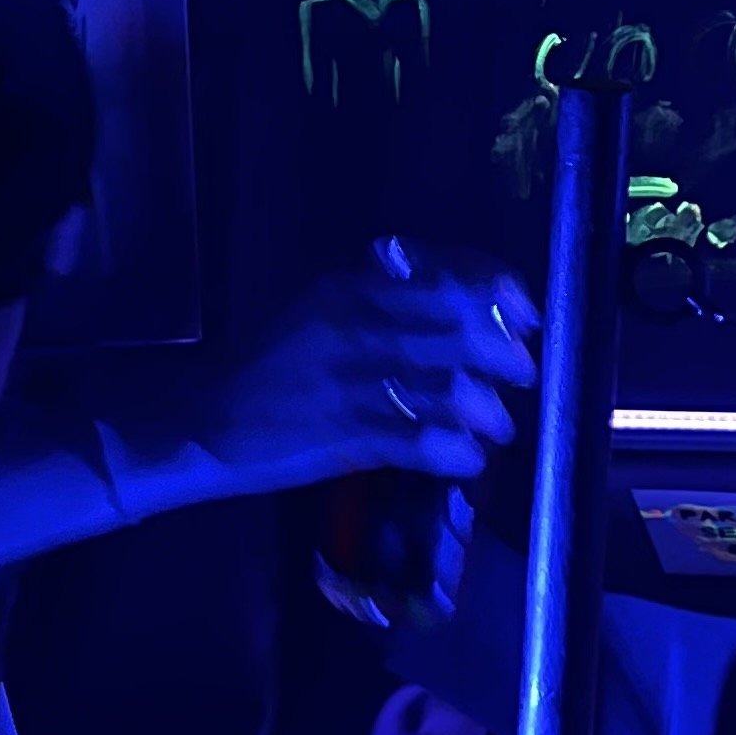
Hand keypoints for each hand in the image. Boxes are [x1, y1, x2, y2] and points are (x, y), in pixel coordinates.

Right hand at [208, 241, 538, 503]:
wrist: (208, 419)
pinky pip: (417, 442)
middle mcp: (355, 326)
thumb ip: (387, 297)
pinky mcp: (343, 436)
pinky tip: (468, 458)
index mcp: (352, 287)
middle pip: (456, 330)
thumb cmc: (275, 364)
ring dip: (486, 410)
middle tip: (524, 374)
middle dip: (504, 354)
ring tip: (498, 426)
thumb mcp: (325, 308)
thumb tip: (472, 301)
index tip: (527, 313)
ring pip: (444, 388)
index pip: (444, 276)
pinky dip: (454, 451)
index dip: (498, 293)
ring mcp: (349, 382)